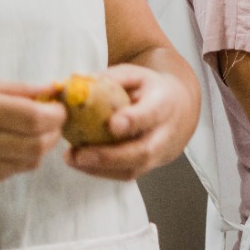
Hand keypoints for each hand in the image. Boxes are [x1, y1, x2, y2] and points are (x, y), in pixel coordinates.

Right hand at [0, 79, 65, 190]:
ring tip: (30, 132)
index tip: (58, 106)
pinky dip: (20, 159)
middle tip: (51, 120)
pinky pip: (11, 172)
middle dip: (53, 132)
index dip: (55, 114)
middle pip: (38, 145)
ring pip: (29, 162)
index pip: (35, 119)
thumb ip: (15, 89)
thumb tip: (51, 88)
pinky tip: (8, 145)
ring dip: (39, 147)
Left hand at [64, 63, 192, 181]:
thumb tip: (75, 78)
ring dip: (100, 167)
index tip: (113, 124)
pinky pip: (124, 174)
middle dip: (111, 156)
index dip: (134, 120)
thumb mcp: (136, 75)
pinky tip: (78, 161)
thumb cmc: (150, 91)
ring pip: (132, 168)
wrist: (177, 113)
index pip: (152, 114)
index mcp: (163, 104)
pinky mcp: (147, 167)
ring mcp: (157, 154)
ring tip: (72, 158)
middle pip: (143, 151)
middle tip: (81, 154)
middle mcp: (164, 133)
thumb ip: (110, 77)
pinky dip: (99, 171)